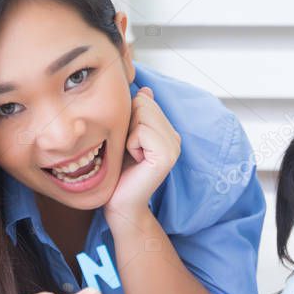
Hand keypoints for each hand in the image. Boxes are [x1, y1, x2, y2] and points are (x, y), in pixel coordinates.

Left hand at [106, 87, 180, 219]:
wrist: (120, 203)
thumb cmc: (119, 172)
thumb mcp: (126, 136)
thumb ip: (137, 114)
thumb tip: (146, 90)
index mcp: (167, 131)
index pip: (145, 100)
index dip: (128, 118)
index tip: (128, 142)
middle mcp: (175, 137)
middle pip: (144, 104)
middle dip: (129, 123)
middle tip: (129, 149)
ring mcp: (174, 146)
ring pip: (143, 115)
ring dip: (129, 134)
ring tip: (132, 154)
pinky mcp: (167, 156)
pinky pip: (141, 131)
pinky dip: (131, 144)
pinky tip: (135, 161)